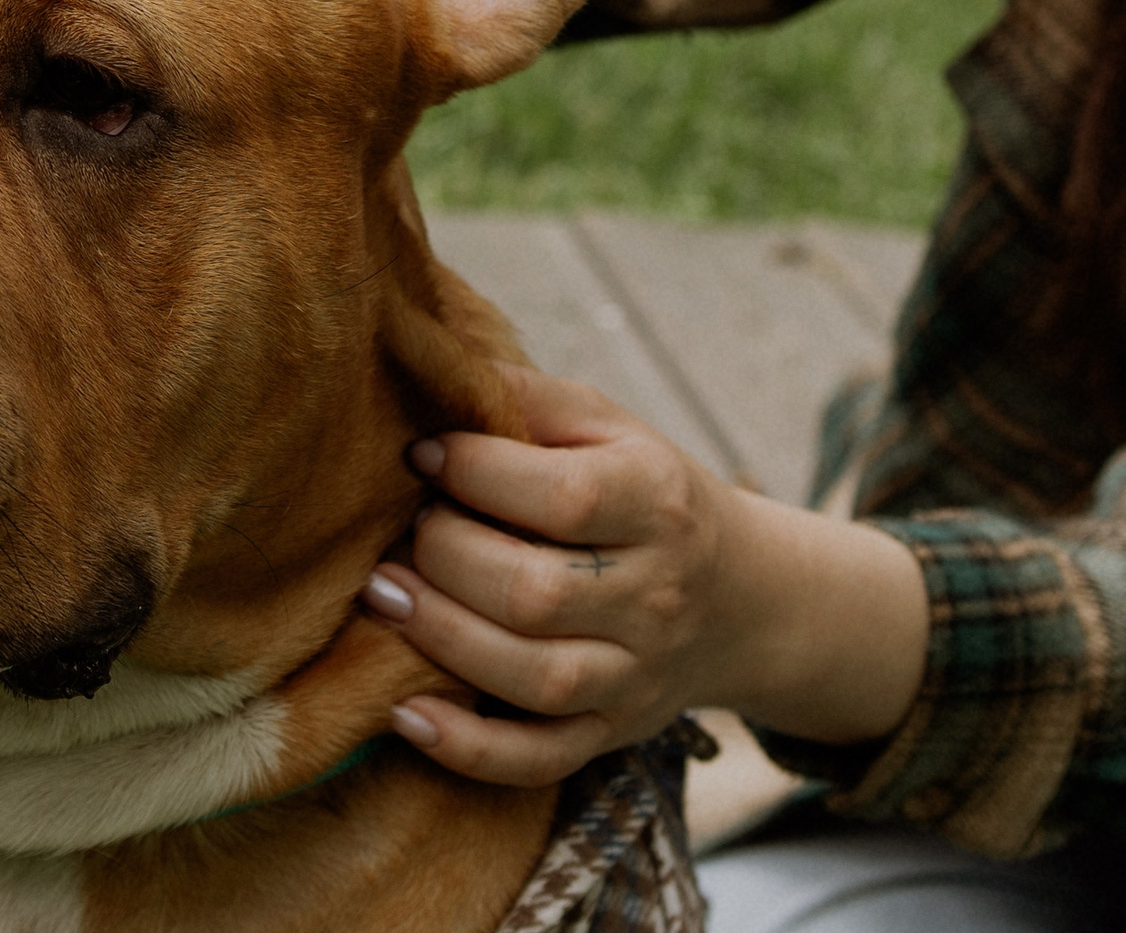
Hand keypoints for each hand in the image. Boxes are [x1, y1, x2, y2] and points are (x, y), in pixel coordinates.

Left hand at [358, 365, 926, 788]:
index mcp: (657, 503)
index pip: (563, 497)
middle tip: (398, 532)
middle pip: (538, 592)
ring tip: (380, 595)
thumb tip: (437, 366)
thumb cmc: (644, 493)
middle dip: (446, 557)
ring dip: (442, 640)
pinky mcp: (613, 734)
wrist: (744, 598)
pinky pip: (540, 758)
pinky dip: (468, 749)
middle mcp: (656, 596)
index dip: (476, 473)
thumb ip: (530, 398)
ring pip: (536, 678)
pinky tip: (405, 714)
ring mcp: (636, 676)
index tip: (419, 454)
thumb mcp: (610, 428)